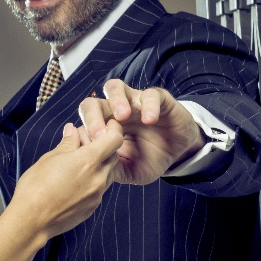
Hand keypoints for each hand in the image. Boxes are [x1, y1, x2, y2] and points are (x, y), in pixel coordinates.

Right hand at [12, 120, 122, 239]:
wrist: (32, 220)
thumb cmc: (35, 188)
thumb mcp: (49, 159)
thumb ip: (67, 144)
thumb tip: (73, 131)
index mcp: (88, 160)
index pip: (115, 139)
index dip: (112, 130)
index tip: (104, 127)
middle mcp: (98, 177)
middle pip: (113, 156)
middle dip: (103, 148)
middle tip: (85, 145)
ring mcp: (97, 194)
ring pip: (107, 173)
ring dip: (98, 166)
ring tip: (76, 166)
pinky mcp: (92, 207)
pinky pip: (99, 189)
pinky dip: (91, 182)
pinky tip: (73, 183)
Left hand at [78, 79, 204, 184]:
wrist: (178, 152)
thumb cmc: (148, 159)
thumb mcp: (129, 171)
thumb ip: (112, 169)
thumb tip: (94, 172)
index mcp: (103, 128)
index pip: (83, 124)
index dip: (82, 135)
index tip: (87, 151)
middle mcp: (114, 112)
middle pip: (92, 104)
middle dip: (92, 117)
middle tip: (99, 135)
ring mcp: (134, 102)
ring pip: (115, 88)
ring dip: (115, 100)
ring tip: (122, 117)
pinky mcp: (158, 98)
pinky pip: (150, 94)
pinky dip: (148, 105)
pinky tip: (150, 120)